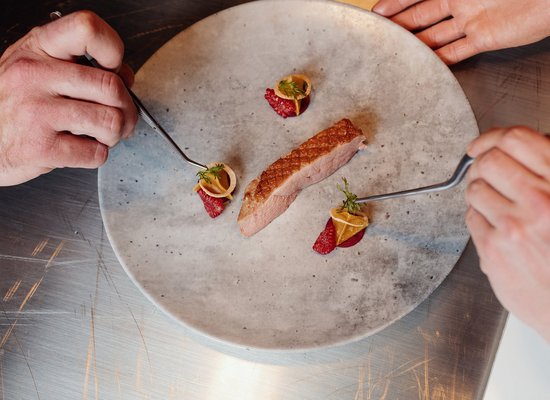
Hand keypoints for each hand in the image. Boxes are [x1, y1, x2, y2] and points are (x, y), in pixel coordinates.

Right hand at [0, 11, 137, 185]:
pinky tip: (81, 148)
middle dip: (127, 108)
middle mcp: (35, 75)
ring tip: (100, 134)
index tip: (114, 69)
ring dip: (115, 134)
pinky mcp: (40, 147)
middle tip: (120, 116)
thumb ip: (81, 66)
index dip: (113, 50)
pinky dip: (97, 155)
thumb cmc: (14, 103)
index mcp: (39, 48)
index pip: (87, 29)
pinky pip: (95, 153)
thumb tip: (124, 75)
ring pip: (111, 121)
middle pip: (112, 86)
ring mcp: (36, 111)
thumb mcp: (40, 69)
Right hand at [372, 0, 549, 63]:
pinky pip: (457, 51)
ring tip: (397, 52)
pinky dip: (441, 59)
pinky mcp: (485, 37)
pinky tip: (427, 65)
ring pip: (436, 35)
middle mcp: (461, 1)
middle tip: (381, 35)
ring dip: (416, 43)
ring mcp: (472, 20)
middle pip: (423, 16)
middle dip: (400, 24)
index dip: (396, 2)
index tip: (378, 12)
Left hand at [465, 126, 549, 341]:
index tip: (483, 143)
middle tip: (486, 174)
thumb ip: (549, 173)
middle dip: (483, 164)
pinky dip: (479, 218)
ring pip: (474, 188)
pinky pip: (470, 217)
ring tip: (495, 204)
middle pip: (489, 160)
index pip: (516, 139)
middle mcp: (540, 201)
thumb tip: (521, 146)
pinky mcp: (494, 249)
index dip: (493, 136)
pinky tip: (496, 227)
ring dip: (480, 192)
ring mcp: (514, 226)